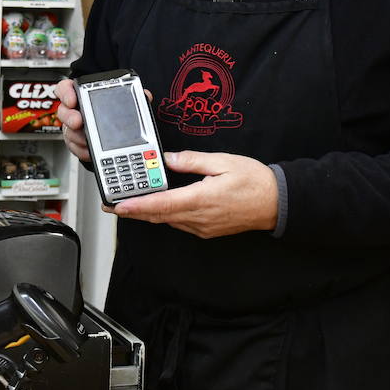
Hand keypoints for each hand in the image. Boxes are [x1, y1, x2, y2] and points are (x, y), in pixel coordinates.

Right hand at [55, 79, 153, 163]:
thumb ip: (134, 97)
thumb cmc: (114, 113)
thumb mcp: (126, 102)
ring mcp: (73, 128)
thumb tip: (145, 95)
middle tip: (79, 121)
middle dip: (70, 117)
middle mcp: (75, 111)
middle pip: (63, 111)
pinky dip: (82, 150)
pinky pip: (74, 148)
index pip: (66, 88)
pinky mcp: (76, 143)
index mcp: (83, 95)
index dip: (66, 92)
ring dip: (78, 136)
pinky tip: (90, 151)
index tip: (72, 99)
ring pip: (68, 131)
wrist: (115, 131)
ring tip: (88, 139)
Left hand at [109, 151, 278, 237]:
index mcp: (201, 199)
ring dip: (148, 213)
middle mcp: (199, 217)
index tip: (119, 205)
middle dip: (133, 211)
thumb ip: (192, 161)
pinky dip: (164, 215)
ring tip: (129, 203)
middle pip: (158, 216)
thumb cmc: (255, 181)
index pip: (162, 204)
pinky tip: (157, 206)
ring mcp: (202, 227)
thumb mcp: (223, 162)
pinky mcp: (207, 230)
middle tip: (112, 205)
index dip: (137, 206)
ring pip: (167, 221)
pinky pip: (180, 223)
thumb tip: (168, 159)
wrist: (277, 204)